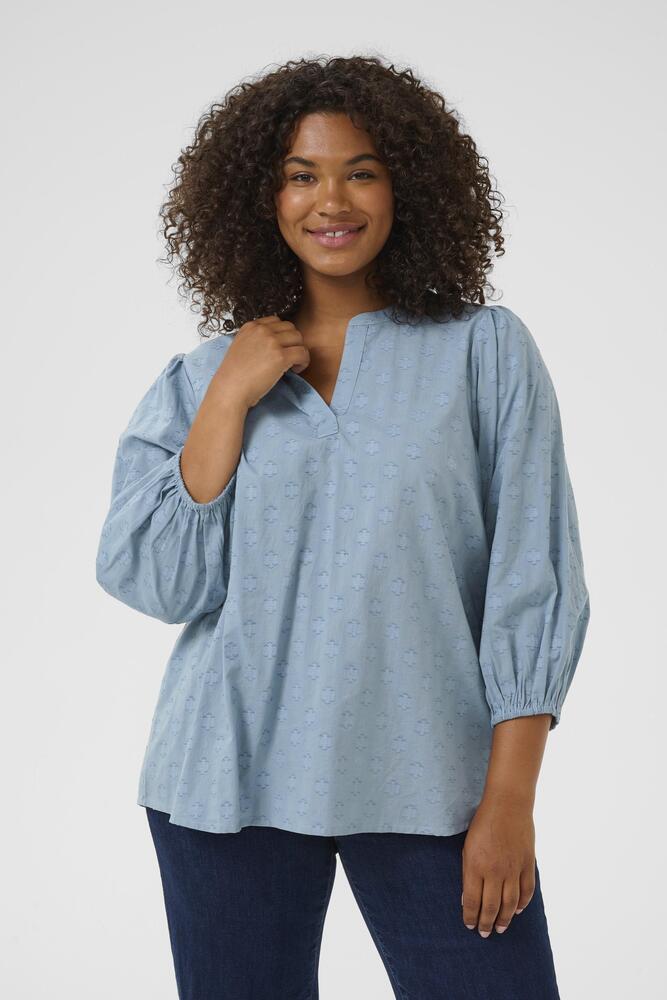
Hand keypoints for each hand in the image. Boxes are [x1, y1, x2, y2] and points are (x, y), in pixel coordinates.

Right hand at [214, 314, 310, 409]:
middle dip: (292, 342)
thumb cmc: (234, 376)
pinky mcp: (281, 357)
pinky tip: (296, 370)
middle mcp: (262, 330)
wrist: (230, 390)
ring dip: (299, 351)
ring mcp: (272, 342)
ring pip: (299, 339)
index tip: (281, 347)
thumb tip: (275, 342)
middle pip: (290, 328)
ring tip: (293, 364)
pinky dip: (303, 362)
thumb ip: (255, 339)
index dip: (282, 335)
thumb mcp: (240, 347)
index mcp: (250, 327)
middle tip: (289, 356)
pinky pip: (302, 353)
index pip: (276, 321)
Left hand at [460, 792, 535, 936]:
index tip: (470, 926)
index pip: (472, 901)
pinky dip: (523, 903)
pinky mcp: (527, 864)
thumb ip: (468, 873)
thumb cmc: (483, 823)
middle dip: (487, 923)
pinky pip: (527, 890)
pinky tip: (517, 910)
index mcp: (475, 866)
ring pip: (510, 903)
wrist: (508, 804)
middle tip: (485, 933)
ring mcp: (513, 869)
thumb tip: (467, 899)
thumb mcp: (467, 846)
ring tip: (500, 928)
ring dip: (504, 919)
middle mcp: (495, 871)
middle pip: (491, 906)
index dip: (471, 917)